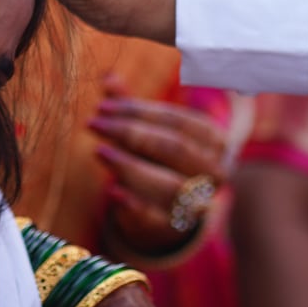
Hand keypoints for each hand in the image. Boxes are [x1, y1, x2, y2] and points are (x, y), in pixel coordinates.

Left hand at [91, 77, 228, 255]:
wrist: (167, 211)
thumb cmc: (158, 160)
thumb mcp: (147, 131)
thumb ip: (130, 108)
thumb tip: (107, 78)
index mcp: (213, 140)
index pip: (177, 120)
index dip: (139, 112)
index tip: (103, 106)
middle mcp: (214, 172)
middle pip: (174, 148)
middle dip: (132, 134)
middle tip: (94, 123)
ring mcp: (198, 202)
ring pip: (169, 183)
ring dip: (131, 166)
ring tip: (100, 151)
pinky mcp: (175, 228)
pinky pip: (157, 217)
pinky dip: (134, 204)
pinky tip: (112, 191)